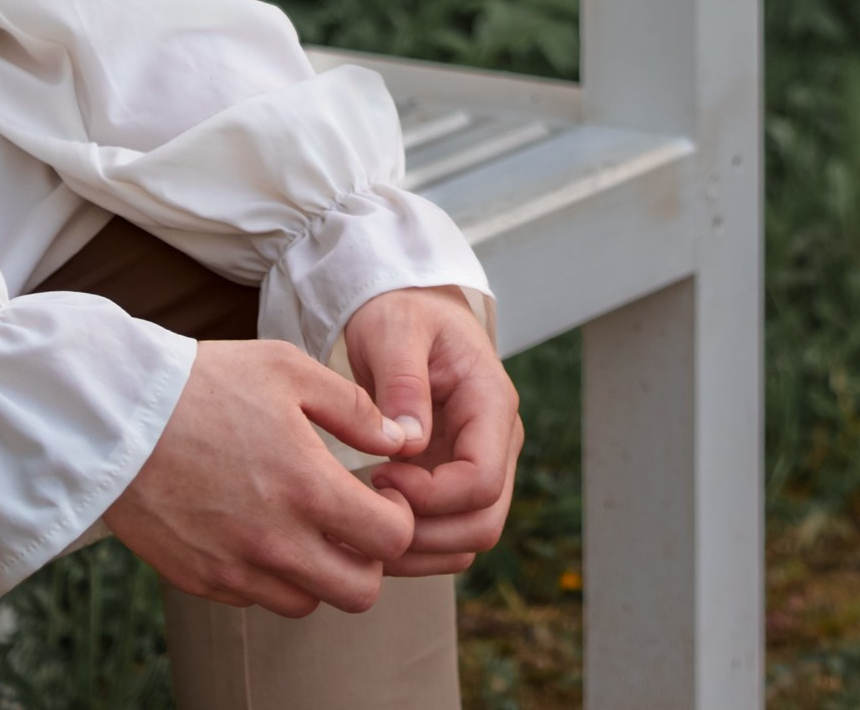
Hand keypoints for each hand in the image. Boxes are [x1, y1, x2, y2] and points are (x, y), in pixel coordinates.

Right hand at [105, 339, 418, 616]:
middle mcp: (277, 542)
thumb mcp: (286, 369)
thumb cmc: (204, 382)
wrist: (115, 414)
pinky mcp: (201, 579)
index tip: (378, 493)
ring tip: (297, 521)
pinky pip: (255, 597)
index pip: (392, 539)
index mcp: (307, 487)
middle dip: (366, 558)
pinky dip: (266, 573)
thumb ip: (354, 407)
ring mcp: (237, 568)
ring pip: (308, 601)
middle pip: (359, 591)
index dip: (398, 516)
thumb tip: (399, 440)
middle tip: (348, 519)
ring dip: (316, 570)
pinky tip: (251, 525)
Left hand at [342, 285, 521, 576]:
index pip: (482, 480)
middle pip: (482, 522)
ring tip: (362, 529)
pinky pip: (448, 531)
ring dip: (420, 549)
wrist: (406, 310)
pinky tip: (370, 528)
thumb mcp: (395, 328)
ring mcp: (479, 464)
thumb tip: (410, 444)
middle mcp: (496, 442)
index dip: (432, 495)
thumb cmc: (401, 311)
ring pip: (468, 537)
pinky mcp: (454, 480)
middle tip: (367, 516)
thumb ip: (403, 381)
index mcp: (491, 403)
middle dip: (425, 535)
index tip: (379, 476)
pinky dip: (415, 545)